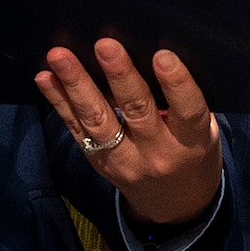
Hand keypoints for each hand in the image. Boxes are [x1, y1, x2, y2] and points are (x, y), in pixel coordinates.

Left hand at [35, 40, 222, 225]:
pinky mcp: (98, 161)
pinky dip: (59, 101)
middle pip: (137, 111)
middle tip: (105, 45)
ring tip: (60, 57)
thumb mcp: (204, 132)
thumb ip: (183, 103)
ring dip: (77, 85)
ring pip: (98, 121)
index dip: (176, 83)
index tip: (162, 55)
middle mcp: (157, 153)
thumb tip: (149, 53)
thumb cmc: (192, 152)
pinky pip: (76, 129)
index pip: (187, 111)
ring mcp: (124, 161)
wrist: (174, 205)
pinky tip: (45, 78)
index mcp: (192, 142)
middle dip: (119, 75)